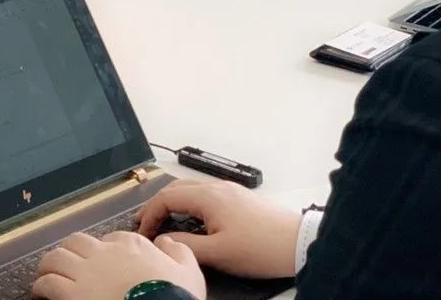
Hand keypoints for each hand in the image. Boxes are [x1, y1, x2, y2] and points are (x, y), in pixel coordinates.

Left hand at [32, 230, 205, 299]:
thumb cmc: (175, 296)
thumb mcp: (189, 270)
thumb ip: (178, 251)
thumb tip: (167, 242)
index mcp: (130, 245)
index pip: (109, 240)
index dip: (104, 252)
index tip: (102, 264)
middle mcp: (103, 253)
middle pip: (76, 243)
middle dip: (70, 253)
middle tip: (68, 266)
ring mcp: (85, 272)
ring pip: (56, 258)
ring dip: (50, 267)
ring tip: (48, 276)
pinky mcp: (71, 292)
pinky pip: (47, 282)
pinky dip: (41, 286)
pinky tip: (41, 293)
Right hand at [136, 179, 300, 279]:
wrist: (298, 243)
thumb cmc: (260, 248)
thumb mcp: (218, 253)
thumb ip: (187, 246)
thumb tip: (164, 241)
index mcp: (208, 196)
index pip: (166, 197)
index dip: (149, 214)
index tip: (143, 231)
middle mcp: (217, 187)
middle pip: (176, 188)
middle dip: (157, 205)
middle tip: (146, 223)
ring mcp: (229, 190)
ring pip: (191, 190)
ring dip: (174, 204)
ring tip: (165, 222)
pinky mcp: (240, 198)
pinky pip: (206, 195)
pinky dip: (190, 205)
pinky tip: (193, 221)